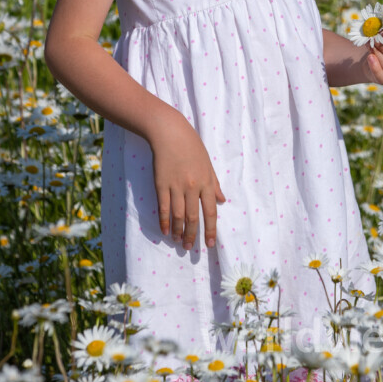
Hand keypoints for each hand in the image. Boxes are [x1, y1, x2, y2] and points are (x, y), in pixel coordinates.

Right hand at [147, 112, 226, 249]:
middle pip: (192, 217)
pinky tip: (164, 230)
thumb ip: (214, 184)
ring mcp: (176, 186)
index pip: (210, 212)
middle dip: (192, 235)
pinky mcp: (161, 184)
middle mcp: (192, 187)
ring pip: (177, 215)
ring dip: (178, 231)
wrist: (170, 133)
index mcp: (206, 182)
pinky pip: (163, 207)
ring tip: (178, 241)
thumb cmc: (192, 147)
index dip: (210, 230)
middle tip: (190, 248)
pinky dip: (164, 221)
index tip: (209, 244)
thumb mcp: (208, 164)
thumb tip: (222, 201)